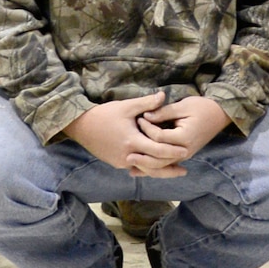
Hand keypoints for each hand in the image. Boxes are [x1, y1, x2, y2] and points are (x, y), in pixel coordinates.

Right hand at [66, 92, 188, 177]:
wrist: (82, 126)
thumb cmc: (105, 114)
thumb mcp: (127, 106)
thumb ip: (147, 103)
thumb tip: (164, 96)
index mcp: (132, 141)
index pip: (157, 150)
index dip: (172, 151)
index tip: (186, 150)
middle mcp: (127, 155)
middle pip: (153, 166)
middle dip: (170, 168)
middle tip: (185, 168)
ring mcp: (121, 162)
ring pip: (144, 170)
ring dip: (159, 171)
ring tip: (174, 171)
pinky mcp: (116, 163)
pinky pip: (136, 167)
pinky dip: (147, 168)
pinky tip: (157, 167)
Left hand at [137, 94, 229, 167]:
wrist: (219, 114)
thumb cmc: (202, 107)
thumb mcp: (183, 106)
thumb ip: (164, 112)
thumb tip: (146, 116)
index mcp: (184, 137)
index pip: (160, 137)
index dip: (147, 128)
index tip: (139, 118)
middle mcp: (185, 150)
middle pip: (160, 159)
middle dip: (143, 158)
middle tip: (126, 156)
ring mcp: (185, 155)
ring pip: (163, 166)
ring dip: (146, 167)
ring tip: (130, 166)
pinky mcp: (183, 155)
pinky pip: (167, 164)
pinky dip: (154, 167)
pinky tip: (141, 169)